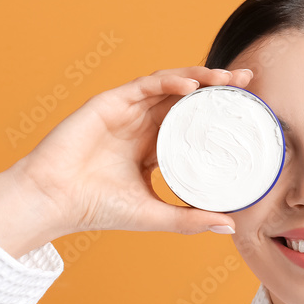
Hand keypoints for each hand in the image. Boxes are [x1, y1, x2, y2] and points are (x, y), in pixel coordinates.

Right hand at [11, 66, 253, 236]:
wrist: (55, 201)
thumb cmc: (97, 209)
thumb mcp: (155, 215)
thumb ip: (191, 219)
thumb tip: (231, 226)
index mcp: (153, 147)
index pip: (193, 123)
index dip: (219, 114)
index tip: (249, 111)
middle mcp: (143, 124)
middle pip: (188, 98)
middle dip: (219, 87)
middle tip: (249, 82)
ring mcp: (127, 111)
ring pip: (171, 84)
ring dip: (201, 77)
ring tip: (228, 79)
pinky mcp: (110, 102)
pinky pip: (146, 85)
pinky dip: (170, 82)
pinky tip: (193, 86)